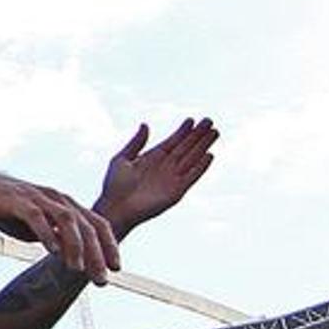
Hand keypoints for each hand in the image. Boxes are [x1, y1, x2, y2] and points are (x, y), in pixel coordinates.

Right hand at [0, 174, 119, 283]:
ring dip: (76, 246)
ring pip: (67, 219)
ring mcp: (38, 197)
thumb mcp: (32, 224)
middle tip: (102, 279)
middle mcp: (56, 198)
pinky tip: (52, 253)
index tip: (115, 269)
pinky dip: (47, 234)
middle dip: (98, 253)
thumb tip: (64, 252)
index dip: (109, 246)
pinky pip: (36, 217)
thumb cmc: (3, 204)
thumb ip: (50, 235)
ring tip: (78, 269)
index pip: (96, 224)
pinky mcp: (17, 200)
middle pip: (87, 224)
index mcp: (63, 204)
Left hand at [97, 117, 218, 232]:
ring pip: (192, 159)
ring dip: (203, 146)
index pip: (172, 141)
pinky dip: (201, 166)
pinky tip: (209, 155)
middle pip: (185, 148)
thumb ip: (136, 142)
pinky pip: (192, 177)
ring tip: (214, 132)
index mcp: (152, 158)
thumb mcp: (122, 159)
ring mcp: (171, 179)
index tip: (191, 119)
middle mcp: (164, 167)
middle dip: (198, 135)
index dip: (182, 131)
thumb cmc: (114, 186)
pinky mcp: (176, 192)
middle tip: (209, 120)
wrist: (115, 208)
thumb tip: (145, 124)